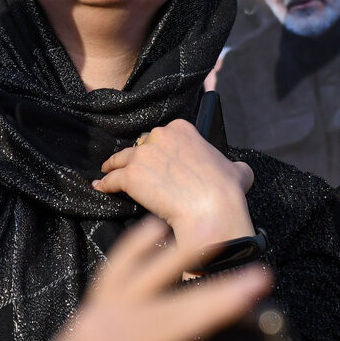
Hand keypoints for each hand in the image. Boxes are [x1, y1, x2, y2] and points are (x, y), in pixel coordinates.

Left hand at [0, 217, 269, 340]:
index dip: (220, 301)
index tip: (256, 284)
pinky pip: (113, 271)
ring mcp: (92, 312)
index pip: (178, 320)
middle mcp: (101, 321)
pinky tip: (151, 233)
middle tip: (252, 262)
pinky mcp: (87, 313)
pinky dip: (133, 248)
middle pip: (164, 287)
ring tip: (205, 234)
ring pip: (137, 268)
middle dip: (209, 274)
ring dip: (171, 250)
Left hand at [94, 121, 254, 257]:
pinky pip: (112, 179)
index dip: (160, 149)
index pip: (163, 135)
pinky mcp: (131, 176)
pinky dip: (105, 184)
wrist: (211, 212)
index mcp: (182, 128)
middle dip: (139, 157)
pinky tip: (101, 187)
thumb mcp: (237, 169)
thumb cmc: (225, 192)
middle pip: (141, 145)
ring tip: (108, 171)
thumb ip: (233, 165)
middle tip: (138, 170)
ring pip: (122, 159)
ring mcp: (143, 155)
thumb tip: (238, 169)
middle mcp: (160, 135)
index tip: (159, 159)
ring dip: (114, 166)